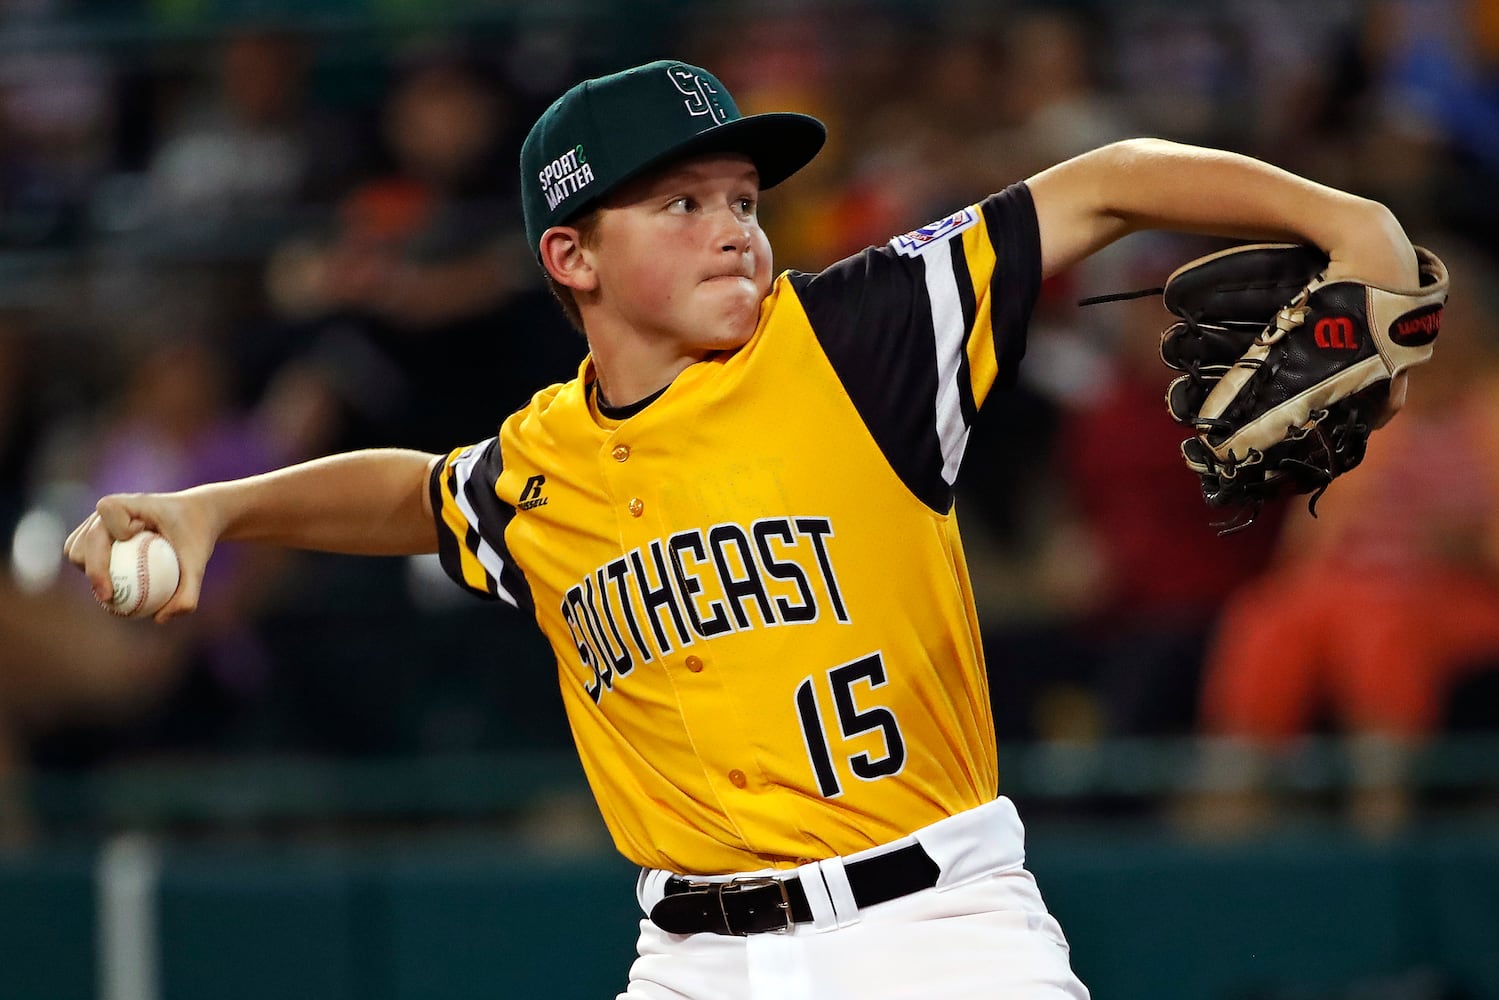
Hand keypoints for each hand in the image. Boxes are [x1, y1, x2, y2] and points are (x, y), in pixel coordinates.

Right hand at [63, 491, 217, 622]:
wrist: (196, 519)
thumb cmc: (197, 536)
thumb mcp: (199, 562)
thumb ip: (188, 592)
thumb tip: (160, 620)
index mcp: (129, 503)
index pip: (109, 510)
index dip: (116, 528)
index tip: (136, 539)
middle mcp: (107, 510)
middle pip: (83, 541)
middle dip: (93, 568)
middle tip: (111, 596)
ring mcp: (97, 523)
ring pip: (75, 550)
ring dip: (90, 571)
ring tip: (113, 591)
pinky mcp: (95, 535)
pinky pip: (83, 557)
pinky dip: (93, 573)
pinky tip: (114, 590)